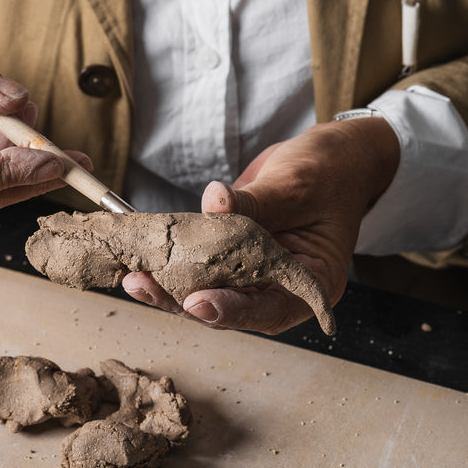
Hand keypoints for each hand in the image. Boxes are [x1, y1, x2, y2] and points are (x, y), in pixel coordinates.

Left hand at [122, 117, 398, 333]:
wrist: (332, 157)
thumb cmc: (329, 173)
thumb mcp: (295, 186)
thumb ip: (254, 203)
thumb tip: (215, 203)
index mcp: (311, 282)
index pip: (268, 309)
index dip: (231, 310)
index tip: (197, 303)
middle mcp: (279, 286)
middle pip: (228, 307)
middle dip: (183, 301)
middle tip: (146, 286)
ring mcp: (253, 272)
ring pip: (206, 291)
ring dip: (168, 287)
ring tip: (135, 278)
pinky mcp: (230, 254)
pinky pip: (199, 264)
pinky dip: (172, 261)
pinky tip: (142, 259)